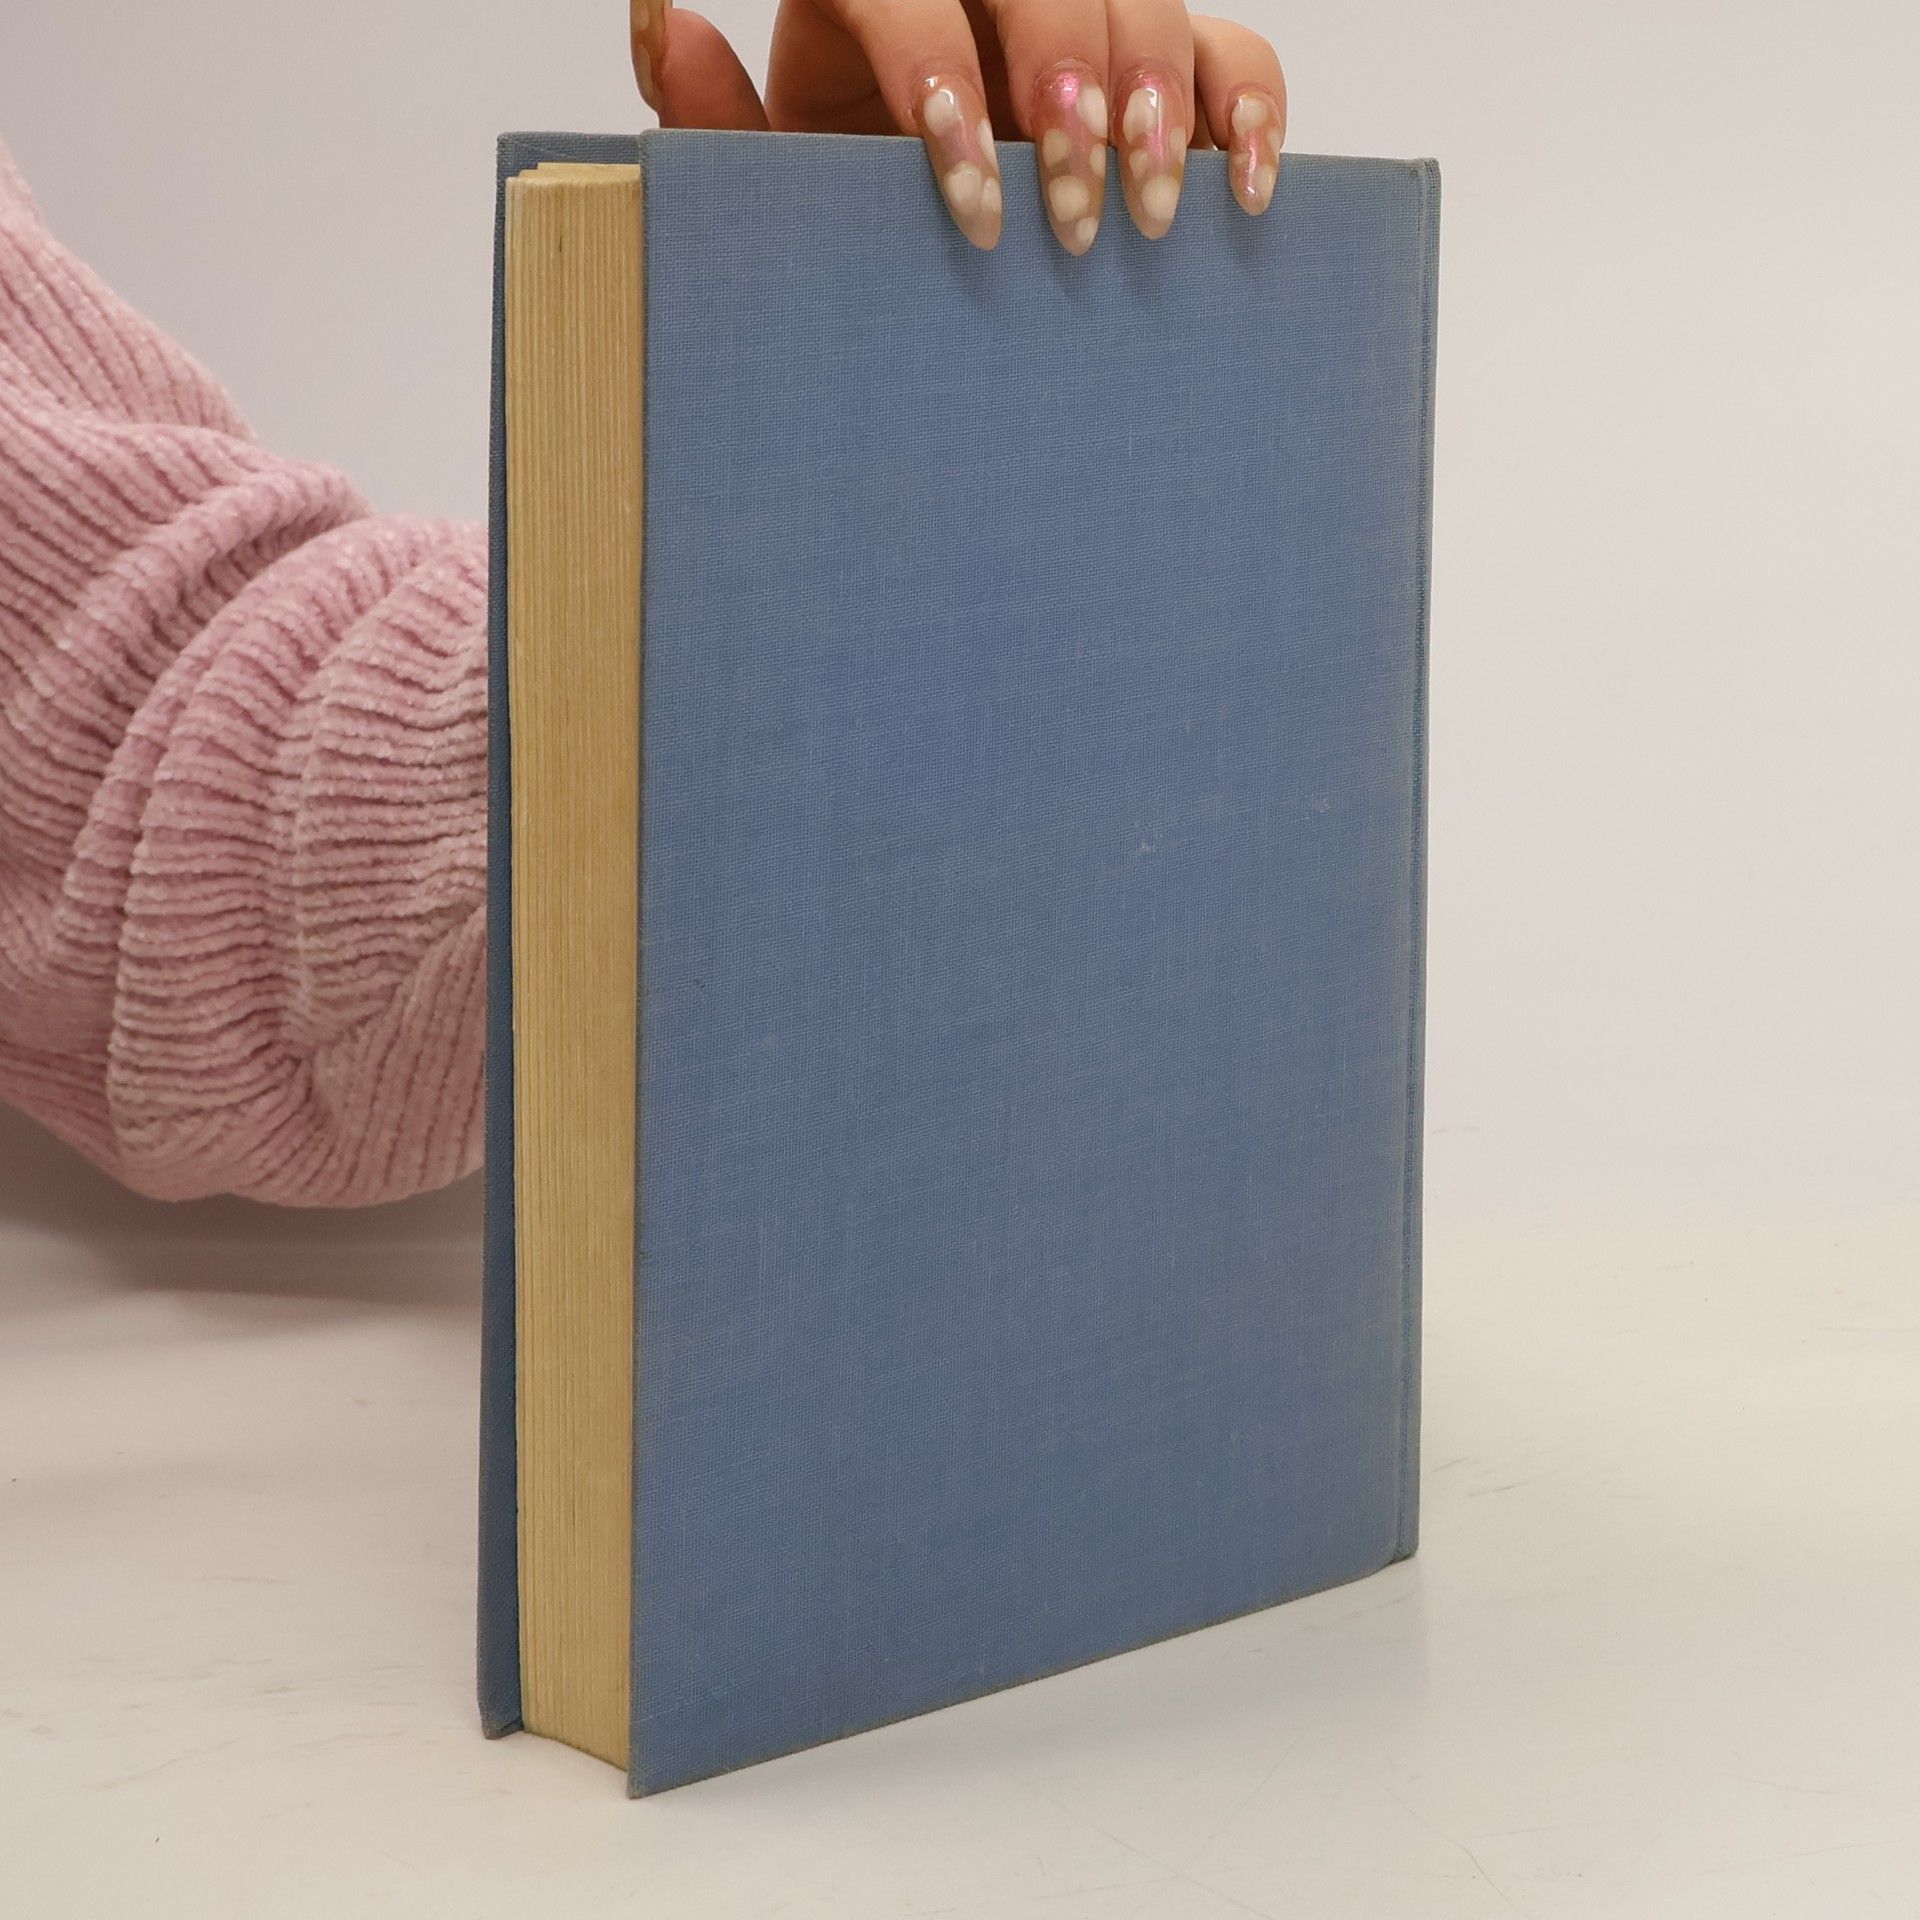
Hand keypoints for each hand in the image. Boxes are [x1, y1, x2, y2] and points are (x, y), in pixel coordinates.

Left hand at [629, 0, 1285, 252]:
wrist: (923, 249)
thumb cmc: (843, 211)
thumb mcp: (773, 179)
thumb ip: (713, 112)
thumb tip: (670, 20)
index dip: (941, 74)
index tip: (970, 199)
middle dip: (1070, 90)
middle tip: (1072, 218)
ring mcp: (1083, 22)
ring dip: (1159, 99)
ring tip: (1144, 212)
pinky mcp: (1164, 67)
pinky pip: (1234, 54)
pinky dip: (1252, 110)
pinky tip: (1240, 189)